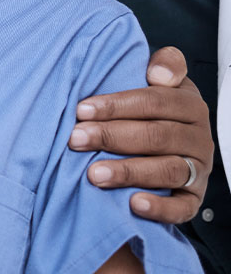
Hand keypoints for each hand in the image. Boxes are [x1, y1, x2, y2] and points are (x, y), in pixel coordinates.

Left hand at [69, 46, 212, 223]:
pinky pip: (183, 207)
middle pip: (156, 136)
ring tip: (94, 174)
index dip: (117, 105)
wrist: (163, 142)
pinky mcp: (193, 198)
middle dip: (112, 137)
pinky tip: (133, 204)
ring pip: (167, 170)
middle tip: (77, 139)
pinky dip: (160, 208)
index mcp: (189, 105)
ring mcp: (198, 169)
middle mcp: (198, 138)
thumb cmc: (150, 109)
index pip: (155, 101)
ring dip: (129, 172)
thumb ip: (165, 65)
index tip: (82, 109)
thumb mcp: (158, 80)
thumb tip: (159, 72)